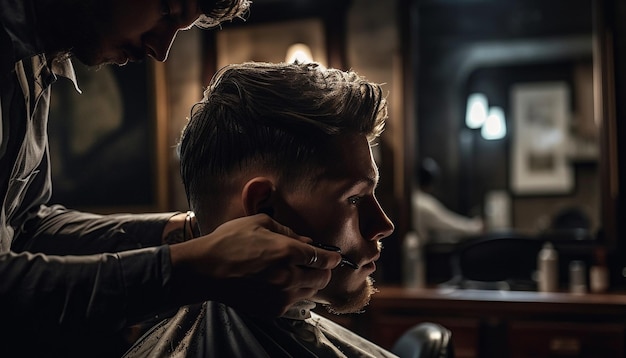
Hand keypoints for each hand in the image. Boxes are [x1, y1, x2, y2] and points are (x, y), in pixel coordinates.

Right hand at [168, 214, 341, 316]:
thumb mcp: (259, 224)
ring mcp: (281, 296)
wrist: (204, 270)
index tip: (334, 257)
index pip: (323, 259)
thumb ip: (287, 231)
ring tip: (298, 274)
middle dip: (323, 271)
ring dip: (309, 283)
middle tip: (316, 265)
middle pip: (322, 279)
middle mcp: (289, 277)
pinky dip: (293, 294)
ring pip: (309, 293)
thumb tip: (305, 240)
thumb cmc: (229, 242)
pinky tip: (280, 284)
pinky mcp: (272, 309)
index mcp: (288, 252)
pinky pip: (293, 303)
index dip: (332, 257)